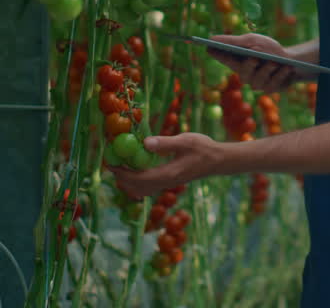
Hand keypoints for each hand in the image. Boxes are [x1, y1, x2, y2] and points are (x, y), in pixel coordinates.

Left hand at [107, 133, 221, 199]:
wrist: (219, 160)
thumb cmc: (204, 148)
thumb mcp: (185, 141)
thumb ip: (165, 143)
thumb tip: (144, 144)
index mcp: (168, 174)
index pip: (139, 178)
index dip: (122, 173)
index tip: (111, 163)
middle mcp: (166, 182)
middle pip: (137, 187)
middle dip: (122, 177)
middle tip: (112, 163)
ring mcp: (168, 183)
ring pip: (142, 189)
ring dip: (129, 180)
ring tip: (120, 167)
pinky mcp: (170, 181)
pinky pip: (148, 186)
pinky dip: (137, 181)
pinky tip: (136, 169)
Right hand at [206, 33, 297, 92]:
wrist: (291, 60)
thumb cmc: (268, 49)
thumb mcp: (253, 41)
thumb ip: (235, 41)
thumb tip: (212, 38)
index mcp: (237, 62)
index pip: (224, 58)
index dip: (216, 54)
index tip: (209, 46)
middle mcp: (245, 75)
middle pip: (243, 73)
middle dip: (249, 65)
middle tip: (255, 57)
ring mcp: (258, 84)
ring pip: (259, 80)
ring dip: (268, 69)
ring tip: (275, 62)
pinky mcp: (271, 89)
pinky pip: (274, 83)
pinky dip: (281, 74)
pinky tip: (287, 68)